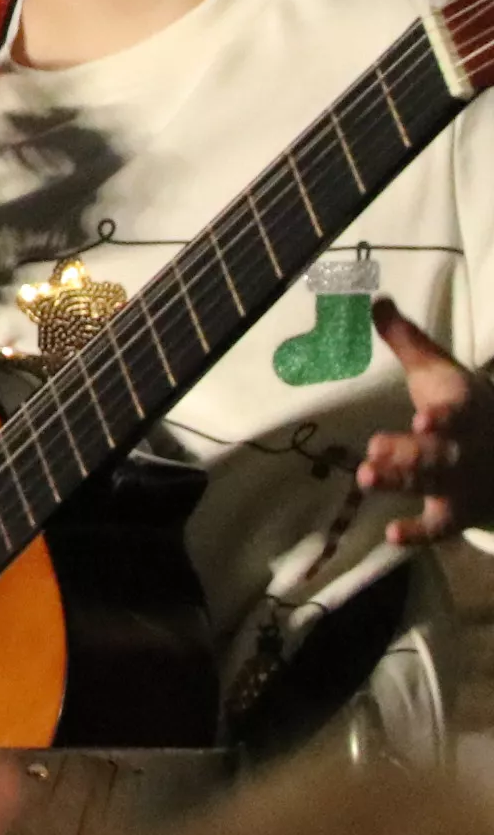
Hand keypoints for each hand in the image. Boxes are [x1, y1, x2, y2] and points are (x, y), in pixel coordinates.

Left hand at [356, 298, 493, 546]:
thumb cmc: (467, 407)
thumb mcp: (443, 373)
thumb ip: (409, 341)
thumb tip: (374, 299)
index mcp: (467, 407)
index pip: (461, 410)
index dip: (446, 415)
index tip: (424, 418)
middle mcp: (467, 446)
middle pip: (442, 451)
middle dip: (412, 452)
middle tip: (374, 450)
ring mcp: (464, 482)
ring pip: (435, 483)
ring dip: (403, 481)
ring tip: (367, 476)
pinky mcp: (457, 512)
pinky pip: (441, 527)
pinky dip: (420, 534)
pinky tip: (392, 535)